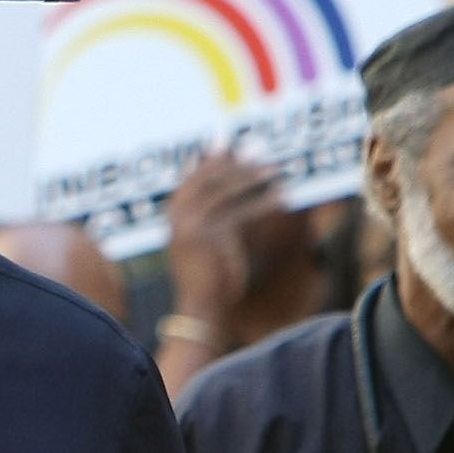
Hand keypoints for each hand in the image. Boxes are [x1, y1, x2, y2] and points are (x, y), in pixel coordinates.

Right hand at [162, 151, 279, 324]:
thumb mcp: (202, 244)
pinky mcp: (209, 236)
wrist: (200, 308)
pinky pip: (240, 211)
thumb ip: (208, 218)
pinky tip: (281, 197)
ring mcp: (190, 225)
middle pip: (207, 178)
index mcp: (172, 217)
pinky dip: (262, 202)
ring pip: (224, 190)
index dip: (211, 159)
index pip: (191, 178)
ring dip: (251, 177)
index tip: (229, 144)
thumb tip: (230, 195)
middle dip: (234, 161)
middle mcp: (177, 217)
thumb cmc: (206, 279)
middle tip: (258, 149)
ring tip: (274, 169)